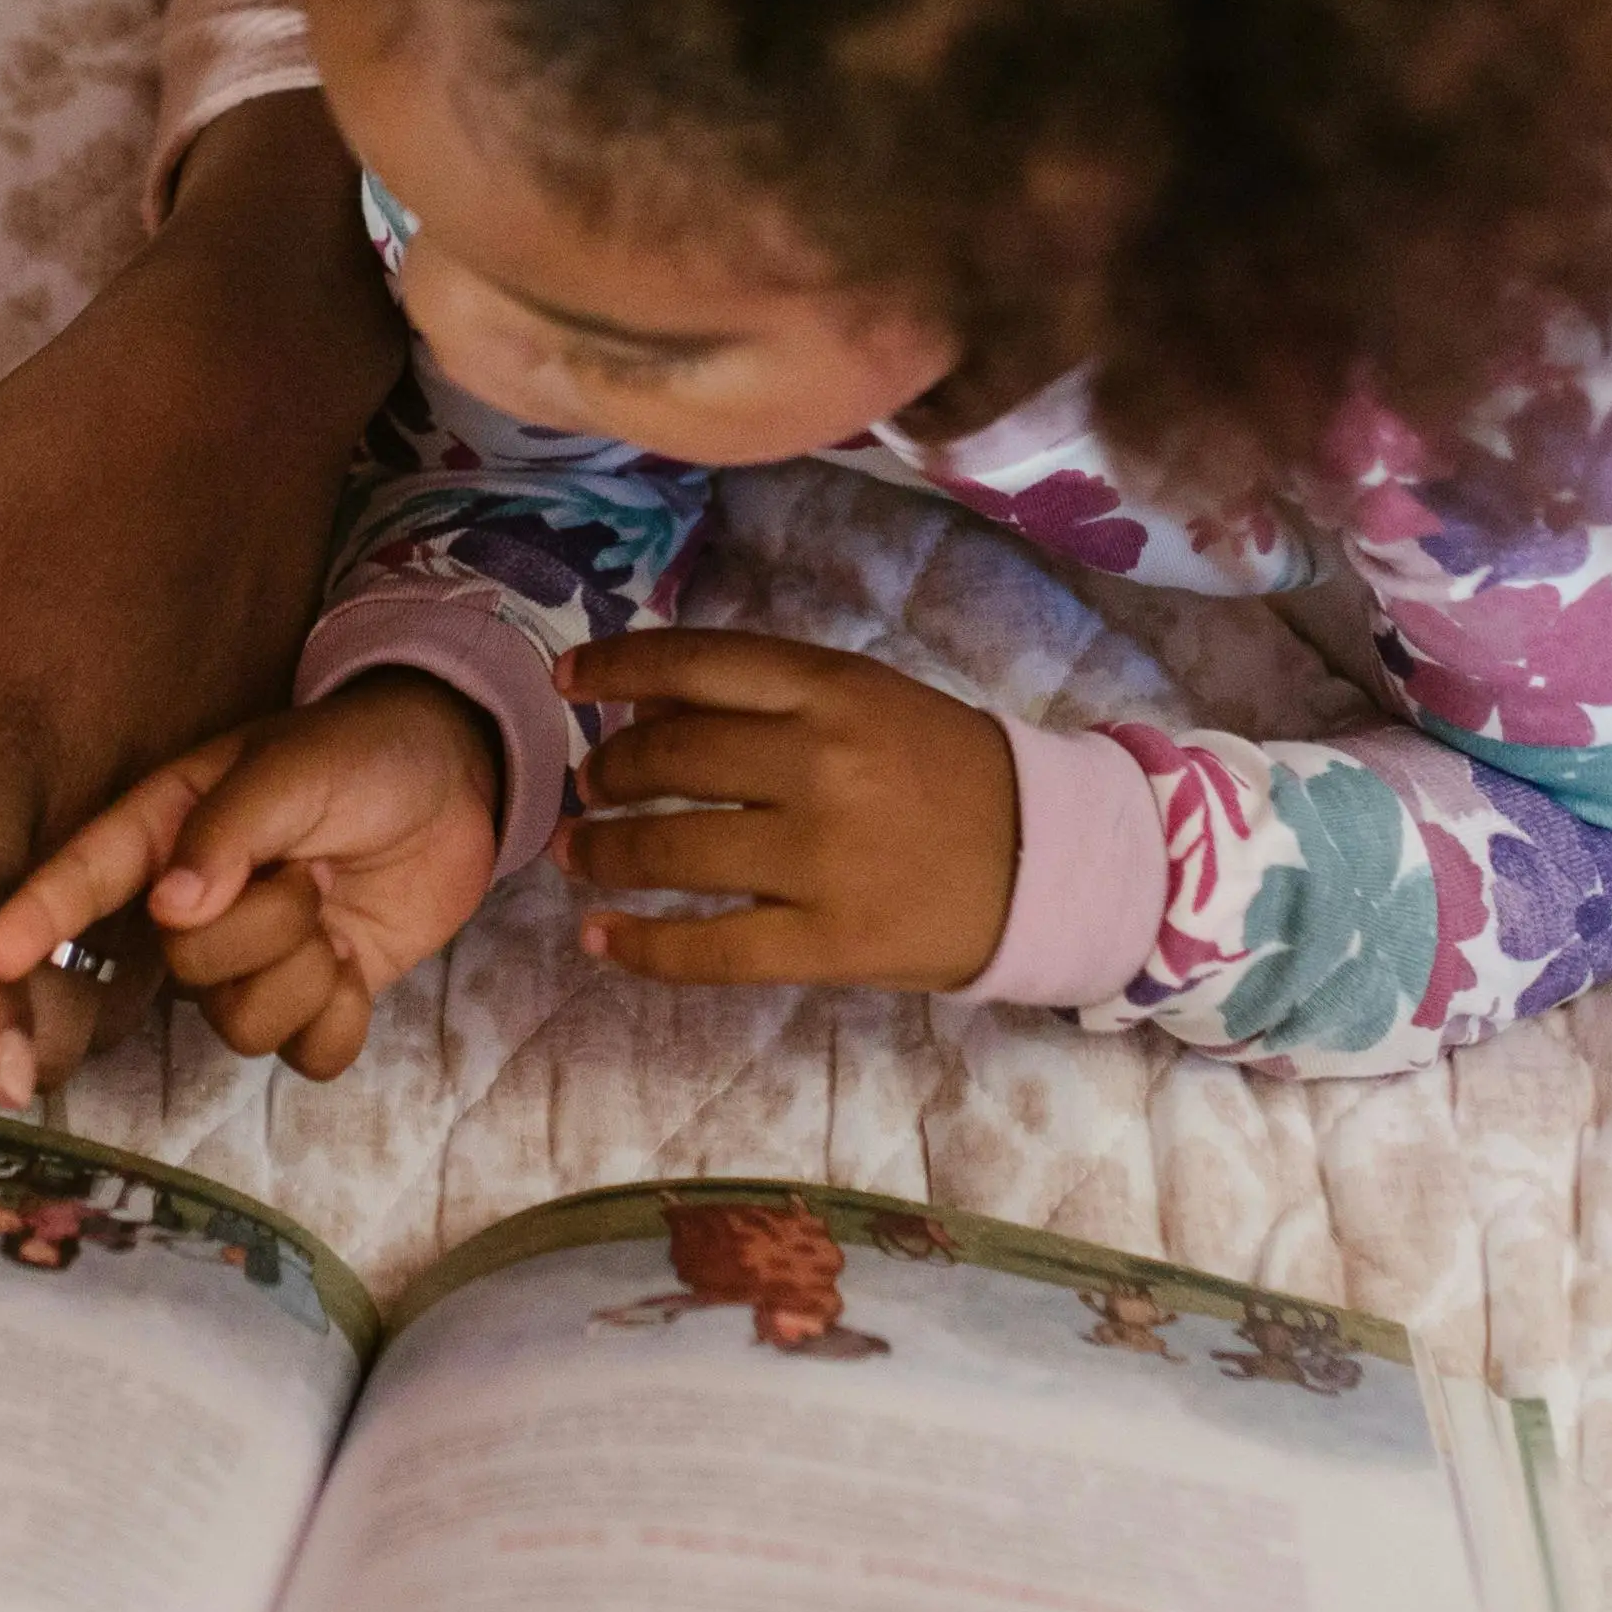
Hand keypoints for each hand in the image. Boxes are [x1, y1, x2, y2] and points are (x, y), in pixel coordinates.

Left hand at [0, 92, 412, 1101]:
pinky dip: (171, 918)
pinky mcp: (252, 744)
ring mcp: (193, 764)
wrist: (228, 385)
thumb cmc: (44, 461)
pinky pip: (210, 867)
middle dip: (35, 1033)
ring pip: (156, 930)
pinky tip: (136, 935)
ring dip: (107, 995)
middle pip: (72, 952)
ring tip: (54, 1041)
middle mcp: (104, 768)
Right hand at [0, 675, 506, 1083]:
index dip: (36, 918)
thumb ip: (231, 829)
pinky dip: (341, 1019)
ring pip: (241, 1022)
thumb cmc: (363, 754)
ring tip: (334, 907)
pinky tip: (357, 966)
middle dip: (262, 929)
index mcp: (167, 831)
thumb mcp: (297, 765)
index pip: (88, 878)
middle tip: (309, 872)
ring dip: (307, 970)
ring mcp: (247, 960)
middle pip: (188, 967)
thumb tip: (169, 906)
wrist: (457, 785)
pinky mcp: (305, 1000)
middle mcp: (192, 905)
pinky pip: (304, 1055)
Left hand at [556, 631, 1025, 992]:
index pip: (695, 661)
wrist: (1044, 859)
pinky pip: (710, 949)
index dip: (615, 667)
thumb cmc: (943, 769)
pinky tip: (600, 938)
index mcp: (832, 688)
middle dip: (607, 772)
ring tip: (578, 853)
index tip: (567, 680)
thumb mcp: (867, 699)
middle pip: (670, 757)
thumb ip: (767, 695)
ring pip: (672, 850)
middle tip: (586, 787)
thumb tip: (643, 705)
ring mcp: (822, 858)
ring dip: (604, 851)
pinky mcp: (829, 942)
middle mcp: (821, 763)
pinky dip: (641, 947)